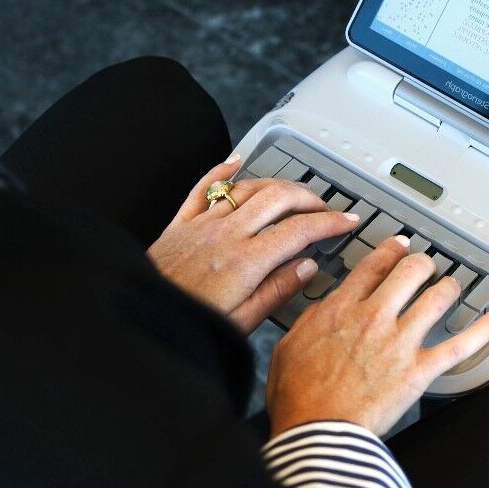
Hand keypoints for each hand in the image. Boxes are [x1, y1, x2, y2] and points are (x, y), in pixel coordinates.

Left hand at [147, 156, 360, 332]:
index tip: (346, 222)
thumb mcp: (241, 322)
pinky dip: (222, 171)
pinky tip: (235, 162)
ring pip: (248, 188)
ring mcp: (202, 225)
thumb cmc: (188, 325)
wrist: (143, 316)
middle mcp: (225, 236)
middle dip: (309, 197)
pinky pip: (204, 187)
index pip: (299, 231)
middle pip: (278, 198)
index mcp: (245, 263)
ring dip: (277, 184)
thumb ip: (276, 291)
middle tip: (326, 207)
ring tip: (295, 192)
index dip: (329, 223)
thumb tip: (306, 268)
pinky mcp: (180, 224)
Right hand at [265, 236, 488, 436]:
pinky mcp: (420, 370)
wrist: (318, 434)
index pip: (373, 266)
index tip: (398, 247)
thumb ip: (310, 320)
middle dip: (422, 263)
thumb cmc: (299, 398)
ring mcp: (401, 342)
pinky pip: (460, 346)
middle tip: (426, 265)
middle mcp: (374, 317)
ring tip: (452, 286)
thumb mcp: (289, 347)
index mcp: (341, 309)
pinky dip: (482, 330)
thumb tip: (323, 309)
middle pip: (410, 271)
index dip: (390, 250)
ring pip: (437, 298)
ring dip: (449, 287)